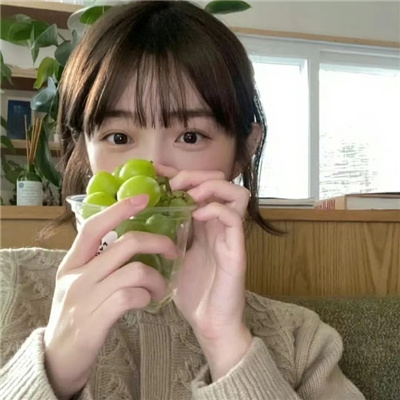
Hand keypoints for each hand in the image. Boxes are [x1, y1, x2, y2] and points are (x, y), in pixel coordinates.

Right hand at [44, 195, 176, 398]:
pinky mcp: (96, 319)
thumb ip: (97, 261)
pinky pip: (132, 296)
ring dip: (157, 278)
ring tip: (161, 287)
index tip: (143, 198)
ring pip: (136, 271)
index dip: (120, 209)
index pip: (95, 226)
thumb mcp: (78, 281)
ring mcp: (85, 297)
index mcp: (71, 261)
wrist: (58, 356)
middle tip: (172, 251)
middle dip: (158, 243)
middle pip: (126, 244)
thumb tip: (130, 239)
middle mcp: (76, 275)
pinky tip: (148, 301)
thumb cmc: (76, 312)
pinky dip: (147, 296)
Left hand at [155, 165, 252, 379]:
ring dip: (210, 187)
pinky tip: (196, 216)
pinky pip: (233, 218)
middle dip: (196, 175)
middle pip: (221, 182)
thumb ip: (169, 235)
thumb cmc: (191, 291)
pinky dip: (215, 209)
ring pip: (236, 193)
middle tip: (173, 184)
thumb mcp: (174, 256)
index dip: (181, 173)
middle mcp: (220, 225)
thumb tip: (144, 216)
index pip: (200, 186)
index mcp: (205, 224)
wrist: (209, 322)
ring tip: (189, 196)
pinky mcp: (236, 250)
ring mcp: (230, 236)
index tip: (157, 172)